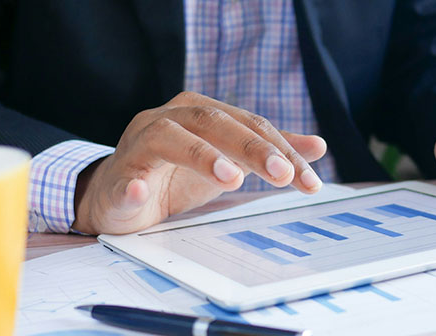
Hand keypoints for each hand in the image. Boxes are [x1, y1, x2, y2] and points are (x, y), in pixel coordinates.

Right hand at [72, 92, 326, 233]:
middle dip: (251, 147)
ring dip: (200, 155)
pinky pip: (122, 178)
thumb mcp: (229, 162)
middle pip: (213, 122)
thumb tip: (318, 146)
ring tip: (231, 178)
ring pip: (168, 137)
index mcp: (199, 112)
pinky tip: (140, 192)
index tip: (308, 181)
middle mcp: (169, 119)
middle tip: (283, 175)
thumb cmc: (175, 174)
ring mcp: (139, 144)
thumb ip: (268, 151)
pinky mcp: (117, 176)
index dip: (282, 150)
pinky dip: (131, 184)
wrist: (118, 195)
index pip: (248, 125)